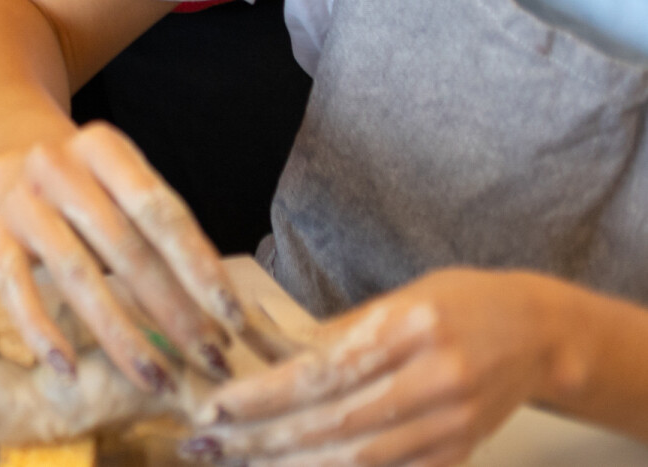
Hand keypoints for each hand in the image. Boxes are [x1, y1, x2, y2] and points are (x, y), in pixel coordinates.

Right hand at [0, 121, 247, 390]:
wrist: (16, 153)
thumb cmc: (94, 185)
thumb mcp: (128, 186)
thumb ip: (166, 233)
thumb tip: (219, 311)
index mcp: (102, 146)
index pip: (158, 210)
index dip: (198, 266)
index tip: (232, 318)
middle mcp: (56, 165)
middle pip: (122, 245)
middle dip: (172, 310)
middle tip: (209, 360)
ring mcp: (20, 200)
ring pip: (75, 273)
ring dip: (120, 334)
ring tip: (157, 378)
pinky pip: (14, 287)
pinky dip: (40, 330)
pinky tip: (69, 368)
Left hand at [189, 272, 557, 466]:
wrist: (538, 335)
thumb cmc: (458, 303)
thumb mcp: (397, 297)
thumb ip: (334, 331)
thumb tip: (265, 351)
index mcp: (411, 330)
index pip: (324, 371)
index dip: (266, 394)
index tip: (218, 404)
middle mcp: (434, 382)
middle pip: (335, 423)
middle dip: (265, 438)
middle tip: (208, 443)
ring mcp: (451, 426)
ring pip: (359, 459)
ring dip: (292, 465)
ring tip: (239, 461)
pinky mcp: (458, 454)